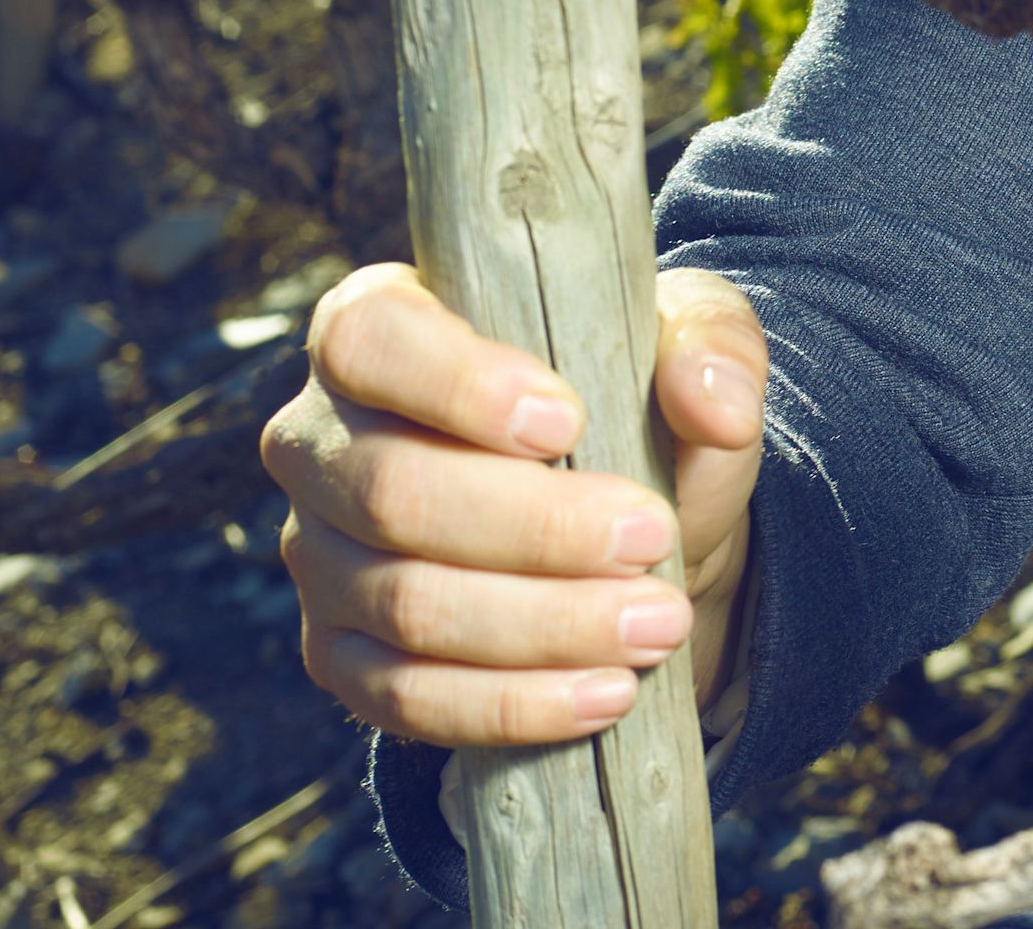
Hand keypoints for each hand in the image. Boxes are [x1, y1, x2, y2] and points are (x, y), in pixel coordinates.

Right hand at [264, 261, 766, 746]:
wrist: (635, 529)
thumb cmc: (638, 404)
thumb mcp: (694, 347)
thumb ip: (714, 348)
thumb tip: (712, 400)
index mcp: (378, 327)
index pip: (370, 339)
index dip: (456, 384)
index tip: (567, 422)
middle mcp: (322, 440)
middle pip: (393, 490)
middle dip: (536, 527)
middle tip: (650, 537)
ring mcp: (317, 557)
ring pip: (408, 604)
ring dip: (543, 623)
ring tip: (656, 623)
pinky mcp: (341, 657)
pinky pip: (404, 699)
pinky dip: (511, 704)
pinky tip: (604, 692)